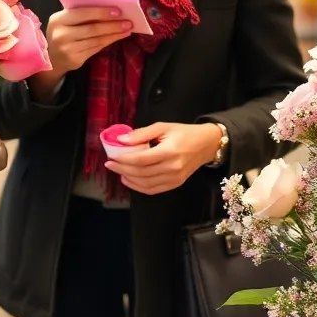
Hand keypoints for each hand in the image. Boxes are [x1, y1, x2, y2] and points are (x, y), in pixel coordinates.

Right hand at [29, 7, 131, 97]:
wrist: (50, 57)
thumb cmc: (62, 32)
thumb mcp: (64, 21)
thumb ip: (80, 15)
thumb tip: (108, 9)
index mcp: (58, 20)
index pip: (83, 14)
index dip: (101, 13)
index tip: (118, 11)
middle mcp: (61, 35)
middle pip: (92, 29)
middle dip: (112, 25)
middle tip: (128, 22)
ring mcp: (68, 49)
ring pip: (96, 40)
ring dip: (114, 34)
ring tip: (127, 29)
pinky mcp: (75, 60)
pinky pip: (96, 49)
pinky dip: (108, 42)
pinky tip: (118, 37)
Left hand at [105, 122, 223, 194]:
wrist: (206, 144)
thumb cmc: (184, 133)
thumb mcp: (163, 127)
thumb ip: (141, 134)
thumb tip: (121, 140)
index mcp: (170, 151)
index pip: (141, 159)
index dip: (124, 160)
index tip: (111, 157)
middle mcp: (173, 167)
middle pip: (141, 172)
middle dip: (122, 169)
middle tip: (110, 164)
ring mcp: (175, 178)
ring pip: (146, 183)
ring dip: (129, 179)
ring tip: (118, 171)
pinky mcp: (176, 184)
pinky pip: (153, 189)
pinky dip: (139, 187)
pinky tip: (130, 180)